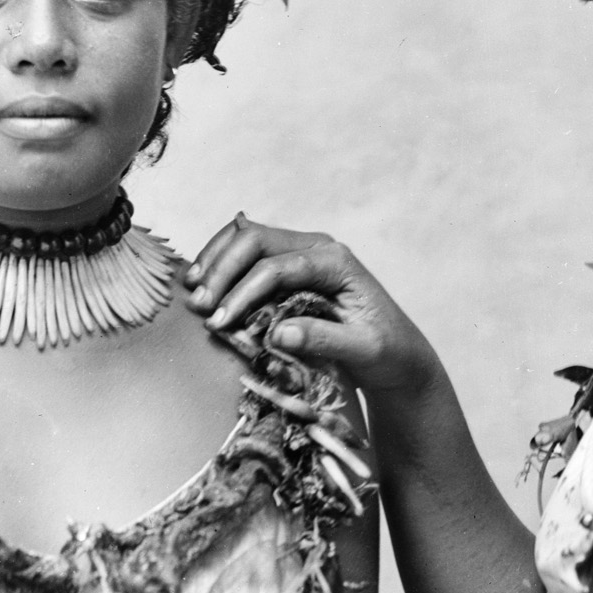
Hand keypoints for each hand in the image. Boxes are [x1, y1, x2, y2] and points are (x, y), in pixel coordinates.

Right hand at [186, 217, 438, 402]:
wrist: (398, 354)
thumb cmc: (386, 352)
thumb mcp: (364, 350)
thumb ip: (324, 339)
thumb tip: (277, 334)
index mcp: (337, 262)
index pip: (278, 266)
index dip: (245, 292)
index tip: (221, 322)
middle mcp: (318, 248)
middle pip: (256, 241)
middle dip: (222, 270)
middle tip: (201, 306)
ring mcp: (302, 252)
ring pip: (247, 239)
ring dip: (216, 262)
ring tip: (194, 292)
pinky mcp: (291, 265)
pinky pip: (249, 252)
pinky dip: (223, 263)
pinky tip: (204, 283)